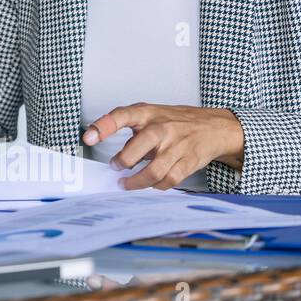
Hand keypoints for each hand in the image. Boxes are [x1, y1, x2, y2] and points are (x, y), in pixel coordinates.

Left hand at [82, 103, 244, 190]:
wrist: (212, 127)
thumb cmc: (174, 121)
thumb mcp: (149, 114)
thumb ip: (130, 128)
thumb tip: (113, 149)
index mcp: (147, 113)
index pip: (121, 116)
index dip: (103, 126)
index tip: (88, 138)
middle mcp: (161, 128)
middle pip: (137, 149)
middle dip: (122, 163)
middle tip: (115, 167)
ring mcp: (177, 146)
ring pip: (153, 171)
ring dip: (136, 182)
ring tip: (126, 183)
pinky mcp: (188, 162)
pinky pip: (169, 180)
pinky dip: (157, 186)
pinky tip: (150, 184)